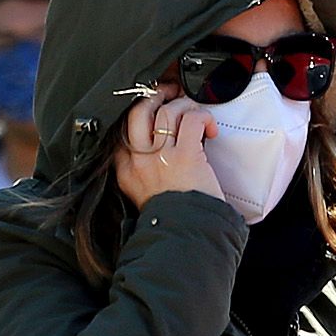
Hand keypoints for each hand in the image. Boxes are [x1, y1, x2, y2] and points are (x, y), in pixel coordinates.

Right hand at [114, 92, 222, 207]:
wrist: (185, 239)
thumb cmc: (171, 217)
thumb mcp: (141, 194)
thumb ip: (140, 170)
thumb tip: (152, 146)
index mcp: (125, 168)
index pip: (124, 126)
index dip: (142, 109)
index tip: (156, 107)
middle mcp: (139, 160)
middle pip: (139, 110)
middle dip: (158, 96)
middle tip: (173, 96)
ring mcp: (161, 157)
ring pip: (168, 111)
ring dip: (185, 107)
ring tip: (197, 117)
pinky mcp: (186, 156)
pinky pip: (192, 119)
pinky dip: (204, 117)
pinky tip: (211, 130)